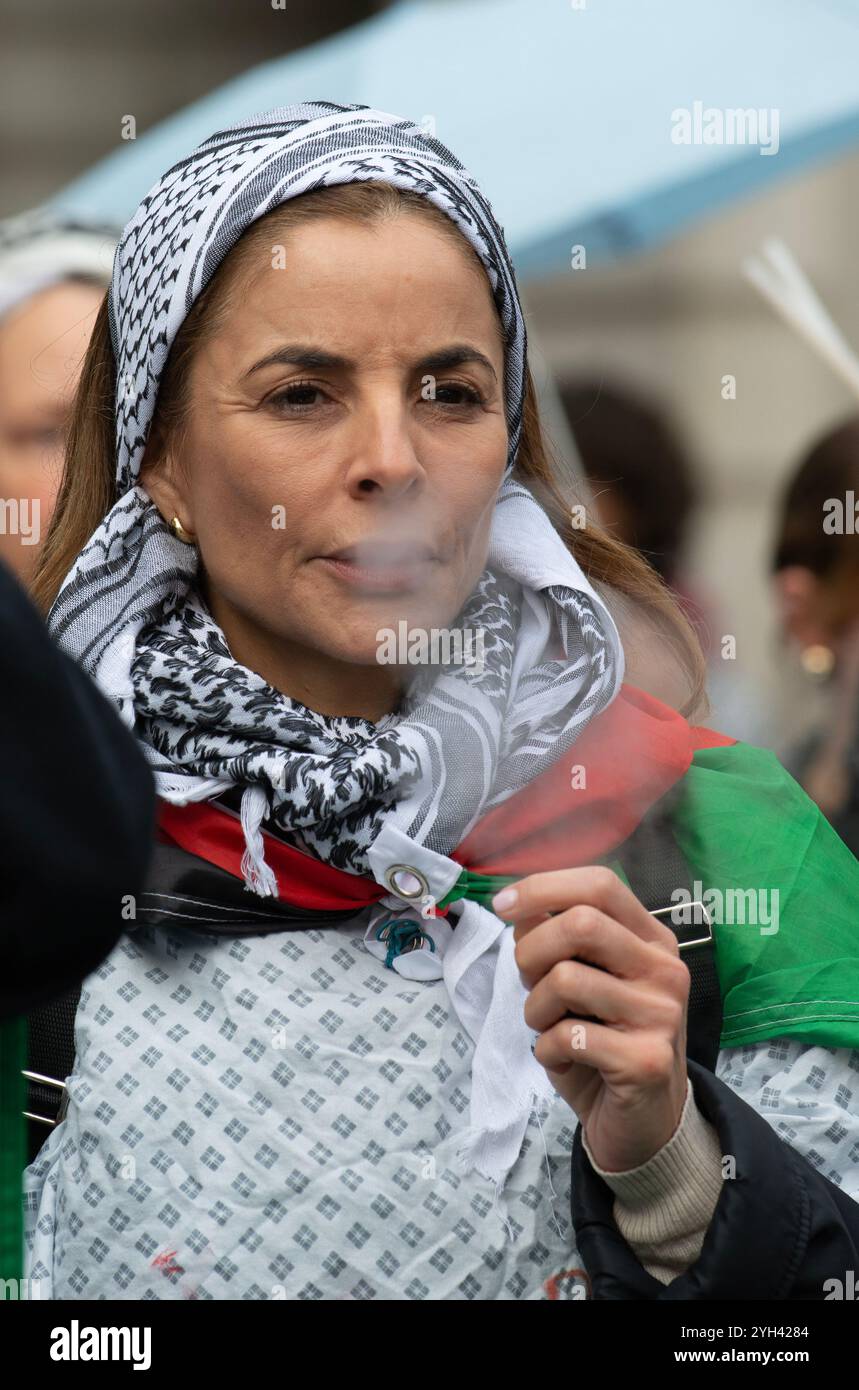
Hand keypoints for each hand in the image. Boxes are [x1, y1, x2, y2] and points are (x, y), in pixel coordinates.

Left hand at [493, 866, 689, 1172]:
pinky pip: (566, 1036)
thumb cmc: (604, 1041)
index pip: (600, 885)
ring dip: (535, 1008)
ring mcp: (662, 1014)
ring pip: (565, 980)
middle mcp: (665, 969)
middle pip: (580, 923)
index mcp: (651, 940)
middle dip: (531, 951)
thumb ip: (556, 940)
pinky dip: (546, 1048)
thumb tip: (518, 905)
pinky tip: (563, 1060)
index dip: (543, 887)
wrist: (644, 1124)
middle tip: (527, 982)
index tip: (501, 905)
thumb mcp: (583, 981)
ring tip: (548, 1028)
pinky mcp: (646, 1061)